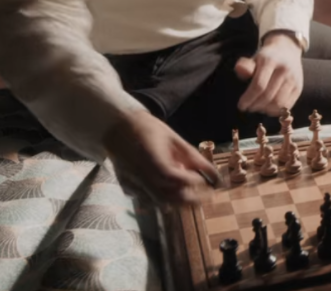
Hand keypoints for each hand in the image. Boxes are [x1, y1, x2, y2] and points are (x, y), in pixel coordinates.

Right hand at [102, 109, 218, 204]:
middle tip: (205, 197)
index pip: (171, 177)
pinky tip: (171, 190)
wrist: (117, 127)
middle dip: (189, 199)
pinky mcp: (127, 187)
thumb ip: (192, 157)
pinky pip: (148, 200)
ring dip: (177, 201)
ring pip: (157, 202)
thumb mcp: (174, 138)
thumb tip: (212, 172)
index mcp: (150, 157)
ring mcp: (131, 183)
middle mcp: (138, 174)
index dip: (189, 181)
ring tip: (191, 193)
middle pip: (166, 197)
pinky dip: (162, 199)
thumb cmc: (148, 129)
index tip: (202, 180)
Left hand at [233, 34, 303, 115]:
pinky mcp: (298, 88)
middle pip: (268, 96)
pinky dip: (276, 111)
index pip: (258, 85)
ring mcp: (293, 79)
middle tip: (248, 108)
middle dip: (255, 106)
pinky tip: (268, 108)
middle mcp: (284, 70)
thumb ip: (245, 66)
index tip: (241, 106)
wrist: (288, 50)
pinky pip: (287, 105)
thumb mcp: (254, 59)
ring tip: (257, 108)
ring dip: (265, 110)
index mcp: (270, 61)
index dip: (248, 99)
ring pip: (278, 103)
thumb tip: (239, 70)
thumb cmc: (267, 57)